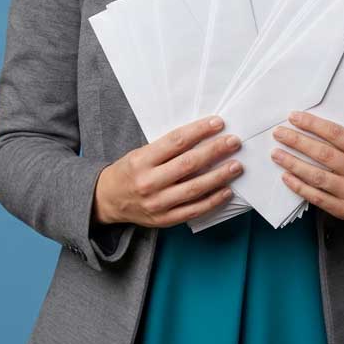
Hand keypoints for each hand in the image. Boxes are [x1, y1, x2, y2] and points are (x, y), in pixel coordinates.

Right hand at [92, 115, 243, 228]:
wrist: (107, 200)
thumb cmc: (128, 171)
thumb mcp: (139, 153)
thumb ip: (166, 149)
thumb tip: (200, 137)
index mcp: (141, 160)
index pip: (175, 141)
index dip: (199, 131)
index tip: (218, 123)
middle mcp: (149, 181)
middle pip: (189, 164)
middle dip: (215, 151)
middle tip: (234, 142)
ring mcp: (158, 203)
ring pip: (195, 188)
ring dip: (219, 176)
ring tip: (236, 166)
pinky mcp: (165, 220)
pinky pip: (194, 210)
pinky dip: (213, 200)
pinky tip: (226, 190)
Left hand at [271, 111, 343, 221]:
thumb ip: (339, 139)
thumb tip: (304, 126)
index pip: (336, 134)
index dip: (312, 124)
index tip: (293, 117)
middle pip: (324, 154)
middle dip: (297, 142)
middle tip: (278, 133)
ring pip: (317, 176)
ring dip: (293, 163)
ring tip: (277, 154)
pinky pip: (317, 197)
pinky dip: (298, 186)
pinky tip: (286, 176)